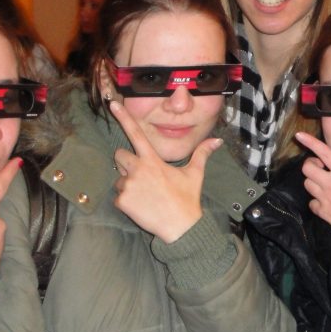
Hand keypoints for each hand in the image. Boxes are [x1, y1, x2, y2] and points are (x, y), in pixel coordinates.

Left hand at [109, 100, 215, 242]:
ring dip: (128, 185)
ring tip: (146, 195)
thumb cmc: (188, 199)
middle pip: (119, 156)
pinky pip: (118, 197)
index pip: (136, 134)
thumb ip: (202, 154)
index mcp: (153, 160)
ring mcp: (128, 186)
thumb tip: (218, 140)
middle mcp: (138, 170)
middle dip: (127, 164)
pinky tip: (141, 207)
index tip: (112, 104)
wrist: (181, 227)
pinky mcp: (122, 201)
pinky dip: (127, 202)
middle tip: (143, 176)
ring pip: (119, 179)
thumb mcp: (195, 174)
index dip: (124, 118)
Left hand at [294, 131, 330, 230]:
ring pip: (307, 184)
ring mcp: (324, 198)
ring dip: (312, 180)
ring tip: (324, 181)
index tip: (299, 136)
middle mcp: (330, 183)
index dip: (310, 143)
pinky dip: (315, 200)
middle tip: (322, 166)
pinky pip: (311, 202)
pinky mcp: (322, 211)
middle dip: (311, 164)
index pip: (323, 153)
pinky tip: (325, 200)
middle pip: (307, 168)